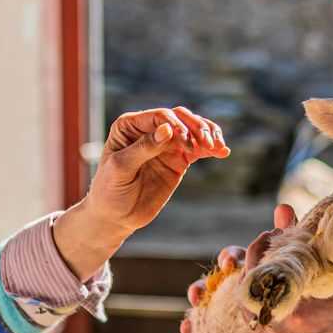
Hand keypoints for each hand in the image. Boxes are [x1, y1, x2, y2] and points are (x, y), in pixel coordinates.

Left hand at [82, 107, 228, 236]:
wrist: (116, 216)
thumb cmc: (110, 189)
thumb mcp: (121, 168)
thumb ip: (144, 148)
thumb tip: (167, 128)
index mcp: (130, 125)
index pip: (159, 116)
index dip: (175, 124)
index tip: (184, 142)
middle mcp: (150, 130)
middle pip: (180, 117)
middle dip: (196, 127)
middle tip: (206, 143)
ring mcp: (166, 144)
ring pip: (192, 129)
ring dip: (208, 134)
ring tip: (217, 147)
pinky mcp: (179, 159)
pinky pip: (199, 148)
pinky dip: (212, 148)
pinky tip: (223, 152)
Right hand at [180, 202, 296, 332]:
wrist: (309, 321)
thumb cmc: (297, 282)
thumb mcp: (295, 260)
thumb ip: (288, 235)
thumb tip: (282, 207)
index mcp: (249, 265)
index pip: (234, 257)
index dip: (230, 258)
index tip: (229, 264)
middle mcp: (234, 283)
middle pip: (213, 280)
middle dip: (204, 285)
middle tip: (200, 293)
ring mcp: (228, 304)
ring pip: (206, 302)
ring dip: (196, 307)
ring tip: (191, 313)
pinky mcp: (226, 324)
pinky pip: (206, 325)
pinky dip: (194, 326)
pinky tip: (189, 330)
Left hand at [255, 225, 332, 332]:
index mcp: (300, 315)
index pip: (263, 274)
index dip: (262, 248)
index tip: (273, 231)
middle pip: (248, 288)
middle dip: (255, 259)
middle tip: (270, 239)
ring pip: (245, 305)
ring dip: (253, 279)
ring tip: (268, 258)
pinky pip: (252, 320)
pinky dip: (255, 299)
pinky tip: (268, 282)